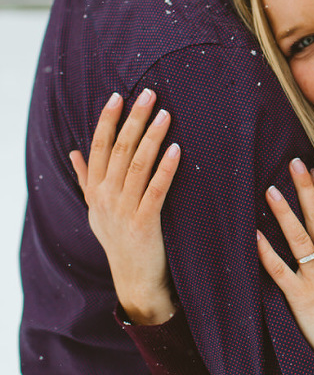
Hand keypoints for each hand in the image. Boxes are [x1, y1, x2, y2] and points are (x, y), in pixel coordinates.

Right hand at [70, 89, 180, 325]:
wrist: (133, 280)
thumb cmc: (117, 240)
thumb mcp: (96, 210)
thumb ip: (86, 180)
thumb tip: (74, 153)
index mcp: (95, 190)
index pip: (98, 147)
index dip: (107, 120)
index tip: (118, 96)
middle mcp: (106, 197)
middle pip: (119, 149)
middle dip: (134, 119)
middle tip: (150, 94)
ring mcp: (124, 211)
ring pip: (137, 165)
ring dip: (152, 137)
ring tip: (165, 114)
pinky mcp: (144, 224)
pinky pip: (156, 190)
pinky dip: (166, 169)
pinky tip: (177, 150)